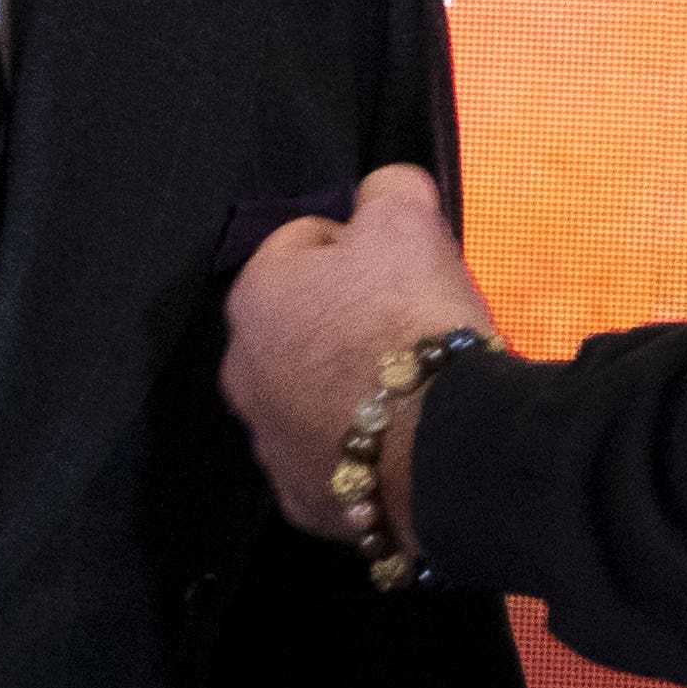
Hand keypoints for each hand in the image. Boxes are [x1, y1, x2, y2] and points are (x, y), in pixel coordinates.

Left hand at [218, 163, 494, 538]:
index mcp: (255, 296)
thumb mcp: (406, 217)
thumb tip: (382, 191)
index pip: (307, 242)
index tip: (402, 267)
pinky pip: (330, 457)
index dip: (361, 246)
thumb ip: (386, 187)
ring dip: (346, 386)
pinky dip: (359, 447)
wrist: (444, 446)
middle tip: (406, 325)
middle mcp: (242, 374)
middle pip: (301, 324)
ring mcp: (268, 444)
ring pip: (310, 395)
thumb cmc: (412, 319)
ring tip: (407, 389)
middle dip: (344, 319)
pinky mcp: (302, 500)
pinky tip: (400, 440)